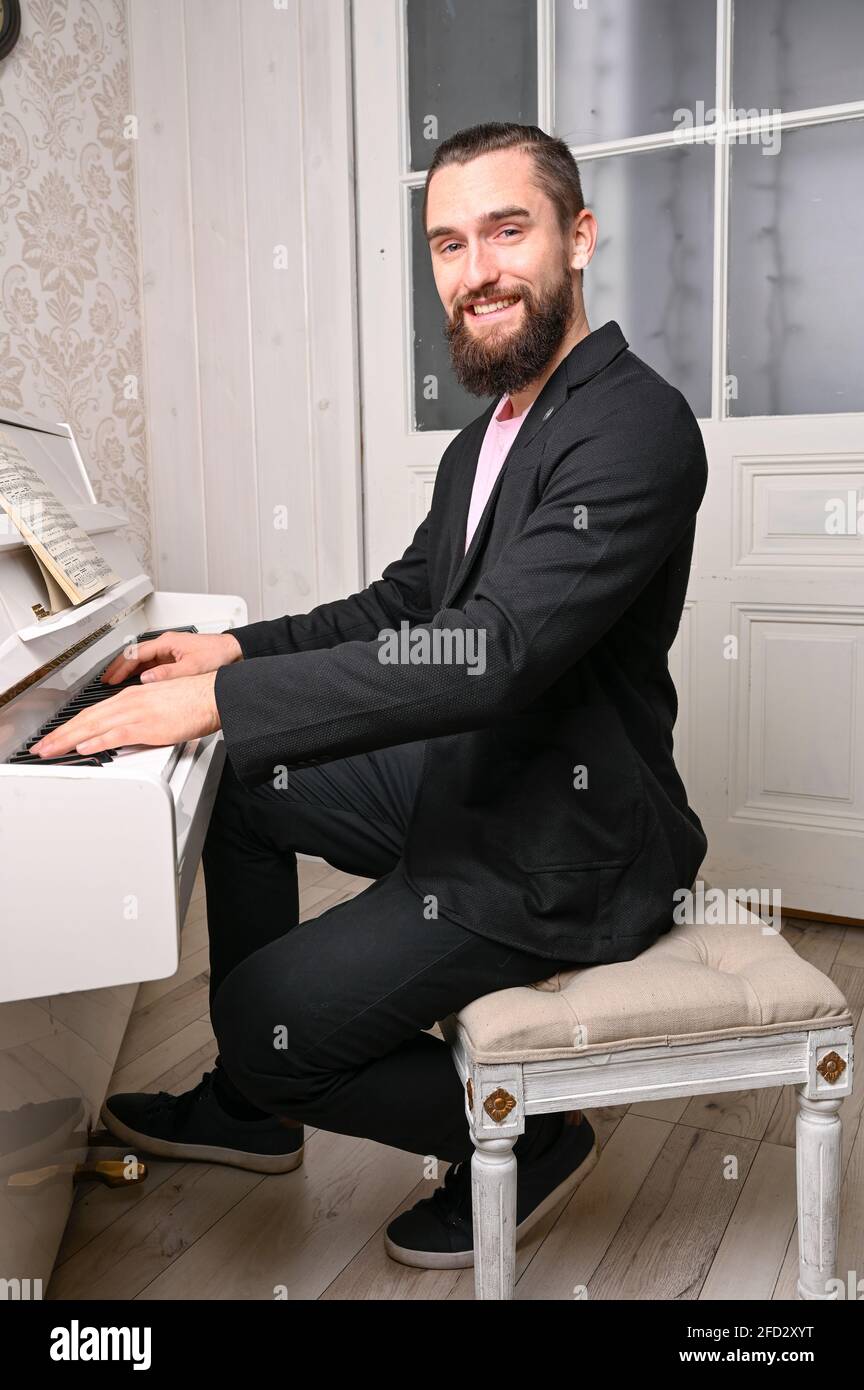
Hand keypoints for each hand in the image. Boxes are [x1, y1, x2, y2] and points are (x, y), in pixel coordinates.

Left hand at [30, 672, 220, 758]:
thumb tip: (128, 732)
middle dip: (60, 734)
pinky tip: (84, 747)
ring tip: (52, 750)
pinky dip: (98, 741)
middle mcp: (129, 702)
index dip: (71, 726)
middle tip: (43, 747)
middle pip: (86, 719)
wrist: (213, 695)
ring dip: (69, 739)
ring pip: (94, 726)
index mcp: (131, 697)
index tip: (57, 736)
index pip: (92, 712)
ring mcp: (137, 713)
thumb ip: (141, 718)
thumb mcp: (159, 706)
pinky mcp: (148, 726)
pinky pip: (116, 734)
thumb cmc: (193, 700)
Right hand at [100, 631, 242, 684]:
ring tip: (116, 684)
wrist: (235, 652)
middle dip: (118, 668)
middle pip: (134, 656)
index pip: (134, 654)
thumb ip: (167, 674)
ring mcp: (170, 651)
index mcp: (166, 643)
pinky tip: (138, 684)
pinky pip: (152, 665)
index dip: (120, 667)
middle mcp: (166, 645)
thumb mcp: (191, 667)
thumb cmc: (218, 655)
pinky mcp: (175, 659)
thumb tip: (146, 680)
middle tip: (105, 681)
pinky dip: (141, 674)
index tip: (110, 679)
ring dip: (129, 671)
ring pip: (142, 661)